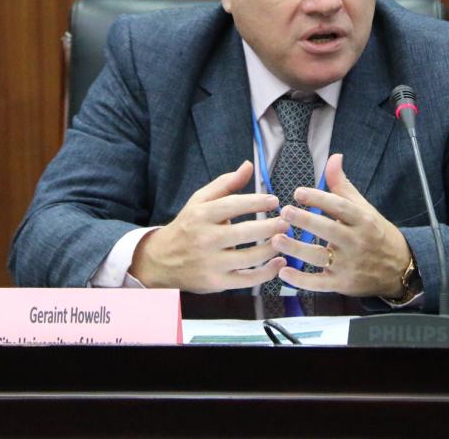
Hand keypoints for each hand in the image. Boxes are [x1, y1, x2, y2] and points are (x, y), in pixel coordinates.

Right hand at [130, 161, 288, 292]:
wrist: (161, 261)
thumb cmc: (188, 226)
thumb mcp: (200, 201)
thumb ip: (225, 183)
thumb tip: (248, 166)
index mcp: (200, 215)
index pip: (232, 205)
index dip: (256, 202)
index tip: (274, 201)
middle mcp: (204, 239)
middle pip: (244, 233)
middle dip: (270, 227)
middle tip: (286, 222)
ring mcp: (210, 263)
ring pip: (249, 258)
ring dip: (272, 249)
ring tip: (286, 240)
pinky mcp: (216, 282)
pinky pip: (247, 280)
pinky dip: (267, 273)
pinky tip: (279, 262)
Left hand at [274, 153, 410, 297]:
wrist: (399, 269)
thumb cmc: (375, 233)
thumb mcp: (363, 208)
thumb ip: (343, 185)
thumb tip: (334, 157)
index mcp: (363, 220)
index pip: (340, 207)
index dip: (319, 198)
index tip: (298, 192)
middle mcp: (357, 242)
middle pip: (329, 230)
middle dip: (306, 221)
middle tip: (284, 212)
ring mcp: (349, 265)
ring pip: (320, 257)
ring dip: (297, 249)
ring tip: (276, 239)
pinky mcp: (342, 284)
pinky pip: (318, 284)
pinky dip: (300, 281)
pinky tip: (282, 272)